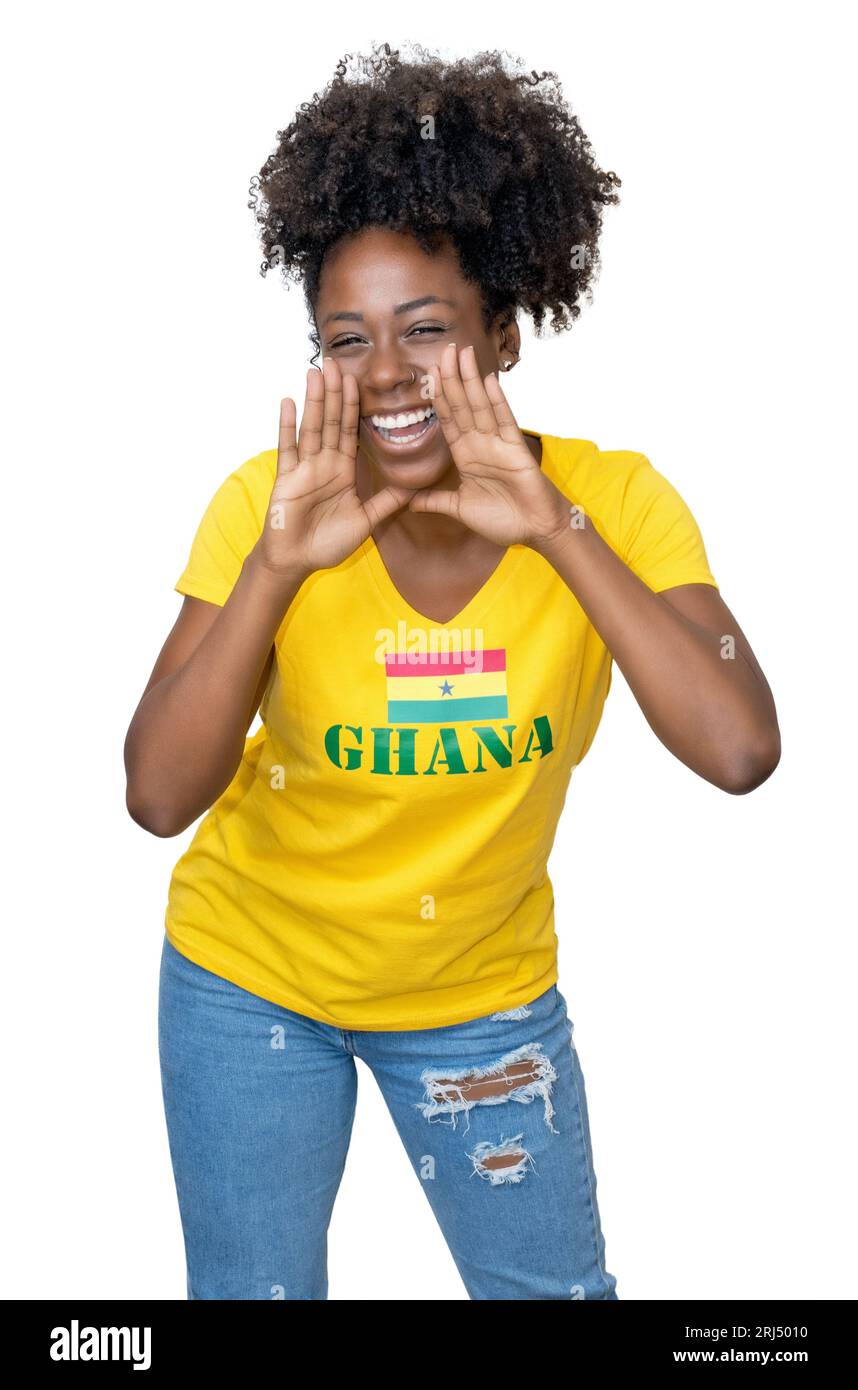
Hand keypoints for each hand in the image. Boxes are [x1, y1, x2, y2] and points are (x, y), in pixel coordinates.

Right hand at [253, 358, 413, 579]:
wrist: (297, 562)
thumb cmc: (327, 543)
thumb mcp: (365, 522)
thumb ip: (386, 503)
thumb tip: (414, 489)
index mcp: (342, 471)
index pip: (350, 432)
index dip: (354, 407)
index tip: (358, 380)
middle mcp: (323, 464)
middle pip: (331, 422)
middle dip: (335, 393)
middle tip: (336, 362)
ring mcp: (303, 469)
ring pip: (312, 428)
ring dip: (315, 400)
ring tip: (316, 372)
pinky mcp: (286, 479)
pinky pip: (287, 448)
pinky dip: (287, 425)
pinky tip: (288, 401)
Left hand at [407, 343, 571, 547]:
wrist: (534, 532)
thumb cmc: (503, 520)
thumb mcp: (459, 509)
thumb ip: (435, 501)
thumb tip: (408, 503)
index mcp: (466, 456)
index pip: (448, 420)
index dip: (438, 397)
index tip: (428, 373)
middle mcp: (480, 444)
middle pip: (462, 405)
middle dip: (452, 378)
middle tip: (444, 349)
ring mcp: (498, 444)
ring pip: (480, 406)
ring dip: (470, 380)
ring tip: (462, 353)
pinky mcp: (516, 450)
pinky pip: (504, 422)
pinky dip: (497, 401)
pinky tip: (488, 380)